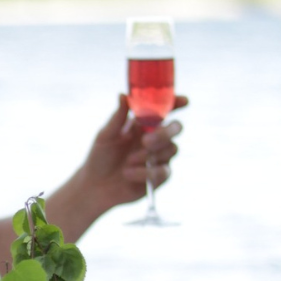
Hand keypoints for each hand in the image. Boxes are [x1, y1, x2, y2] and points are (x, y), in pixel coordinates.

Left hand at [77, 94, 186, 214]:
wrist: (96, 185)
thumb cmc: (100, 157)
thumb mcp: (105, 135)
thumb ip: (117, 117)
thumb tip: (123, 95)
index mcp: (143, 125)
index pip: (164, 111)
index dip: (176, 104)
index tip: (184, 101)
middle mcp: (155, 138)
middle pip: (176, 128)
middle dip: (165, 133)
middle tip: (145, 141)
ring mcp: (160, 157)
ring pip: (172, 149)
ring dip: (148, 156)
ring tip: (127, 162)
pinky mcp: (160, 176)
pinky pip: (163, 171)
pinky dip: (144, 172)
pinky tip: (128, 174)